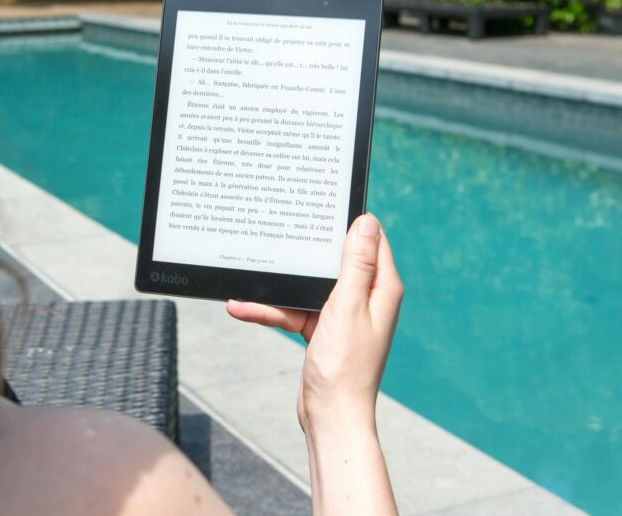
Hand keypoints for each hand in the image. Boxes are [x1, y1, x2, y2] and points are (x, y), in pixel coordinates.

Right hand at [227, 213, 402, 432]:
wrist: (330, 417)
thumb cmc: (345, 368)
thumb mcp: (347, 306)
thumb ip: (356, 264)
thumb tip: (366, 222)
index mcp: (380, 288)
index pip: (370, 241)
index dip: (349, 222)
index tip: (322, 203)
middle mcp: (364, 298)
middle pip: (333, 259)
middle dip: (305, 249)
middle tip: (280, 227)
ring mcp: (341, 314)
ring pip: (307, 286)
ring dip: (278, 285)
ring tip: (247, 275)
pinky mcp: (320, 329)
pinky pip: (292, 310)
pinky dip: (269, 309)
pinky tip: (241, 306)